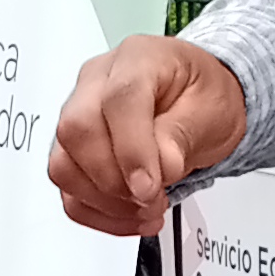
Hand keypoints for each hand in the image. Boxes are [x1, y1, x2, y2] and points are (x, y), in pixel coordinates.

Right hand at [48, 35, 247, 231]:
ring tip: (146, 212)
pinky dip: (96, 212)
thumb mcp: (211, 110)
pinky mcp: (73, 148)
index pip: (118, 100)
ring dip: (104, 202)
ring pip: (63, 164)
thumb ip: (181, 136)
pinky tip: (128, 216)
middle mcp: (97, 82)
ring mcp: (78, 113)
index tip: (150, 187)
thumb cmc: (203, 95)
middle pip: (76, 130)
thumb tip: (160, 166)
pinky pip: (68, 188)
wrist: (198, 101)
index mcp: (137, 59)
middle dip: (114, 181)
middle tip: (152, 200)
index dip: (131, 150)